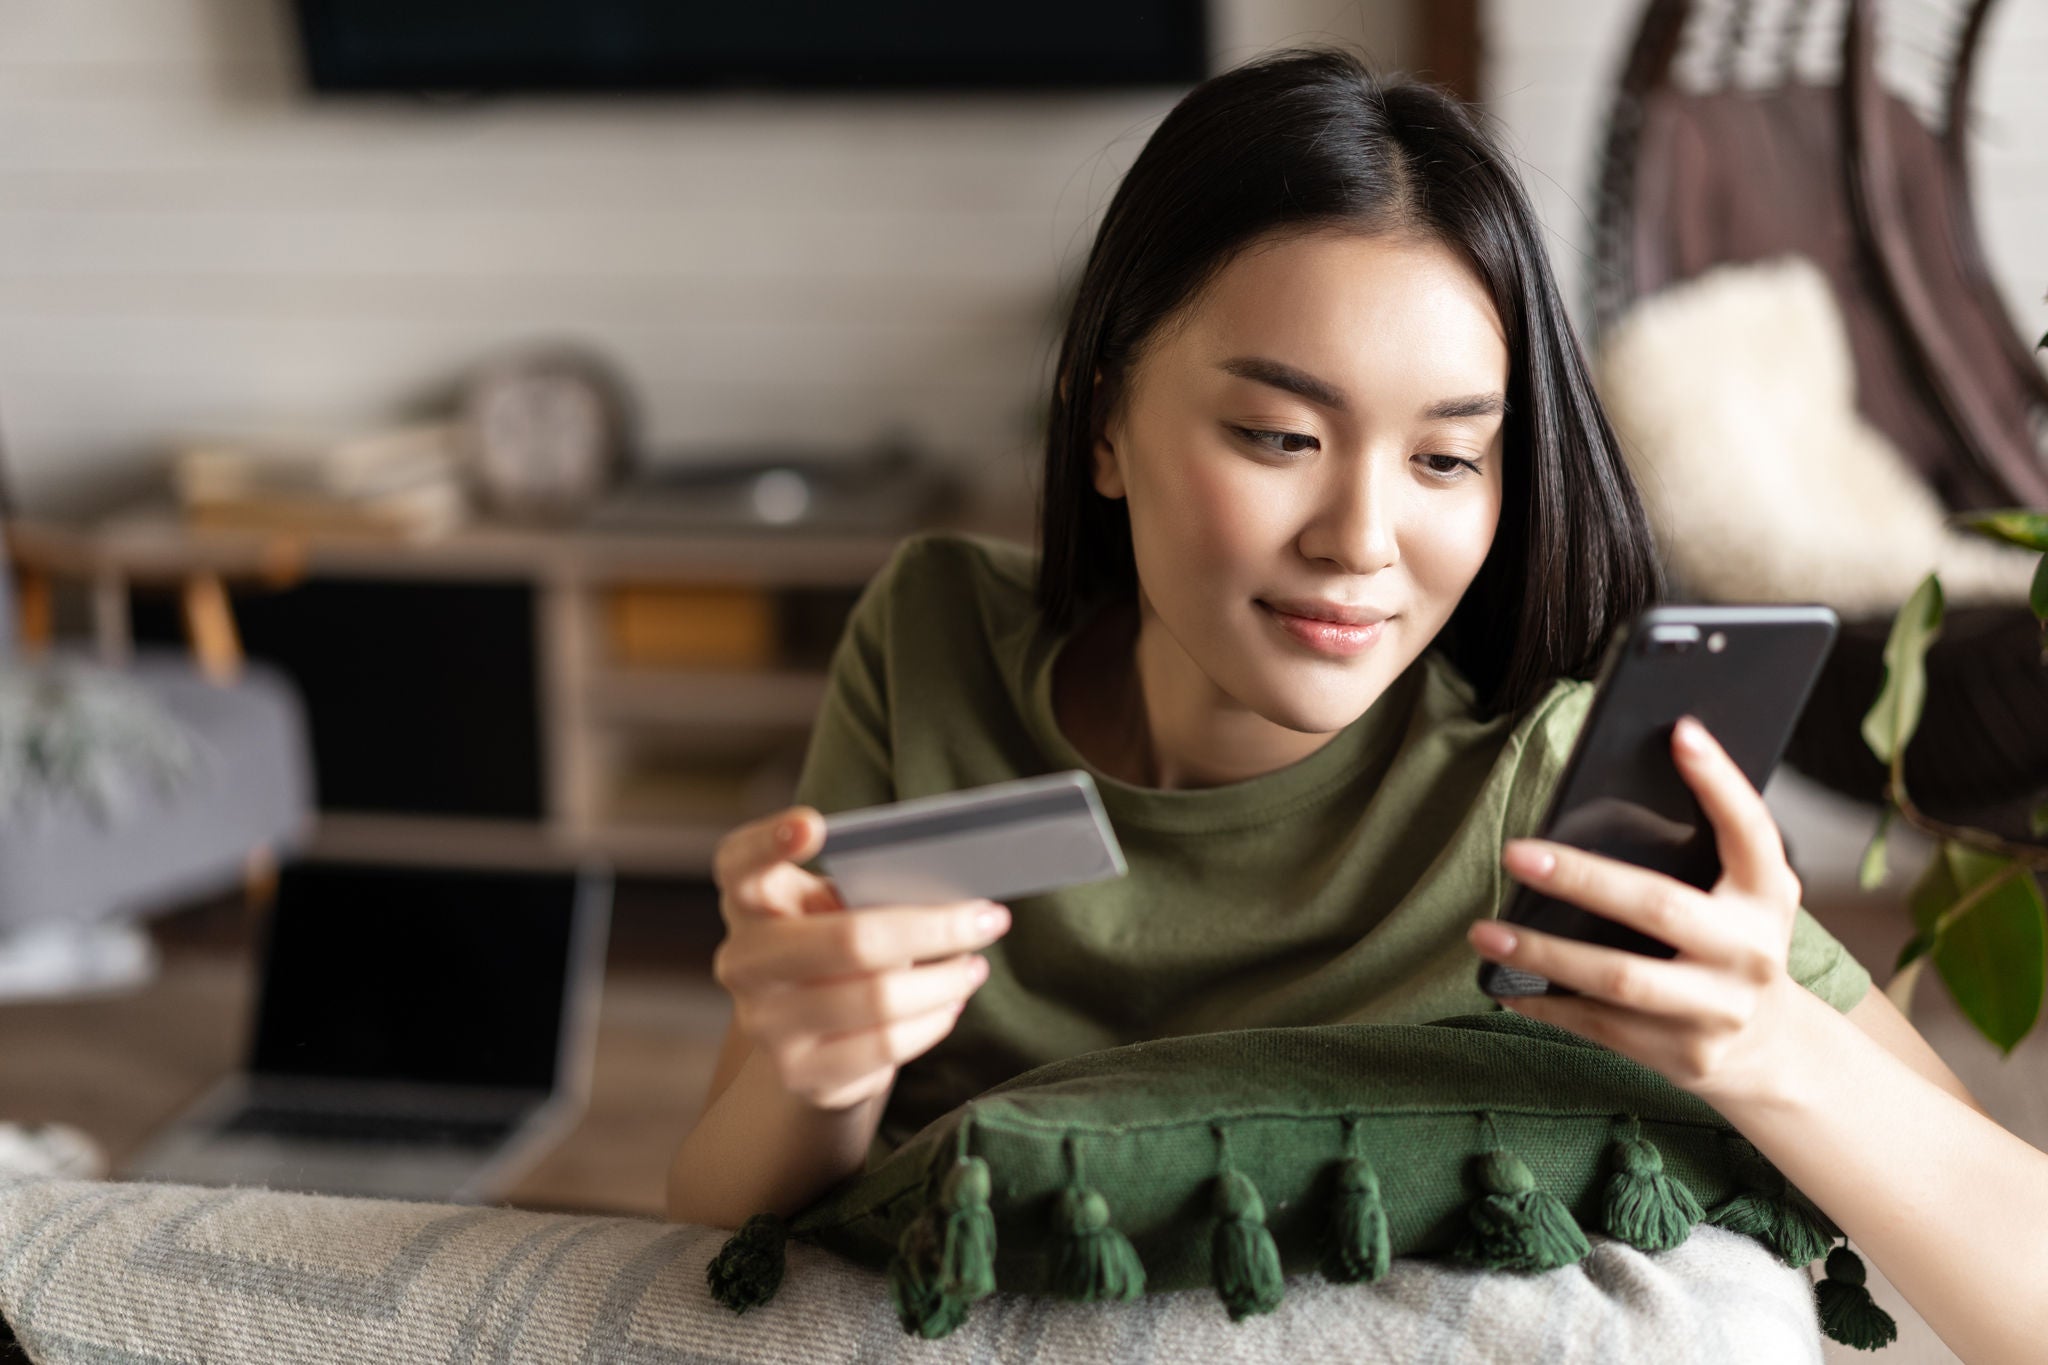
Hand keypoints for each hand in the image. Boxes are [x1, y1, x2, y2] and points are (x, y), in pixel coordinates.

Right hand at [711, 805, 1009, 1111]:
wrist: (809, 1041)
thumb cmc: (834, 950)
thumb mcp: (835, 910)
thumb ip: (865, 891)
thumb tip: (947, 893)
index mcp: (750, 903)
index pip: (739, 863)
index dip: (770, 841)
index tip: (814, 823)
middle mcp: (745, 962)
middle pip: (849, 939)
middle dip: (934, 928)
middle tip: (988, 918)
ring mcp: (767, 1023)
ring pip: (879, 997)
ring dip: (945, 980)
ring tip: (975, 967)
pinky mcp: (801, 1072)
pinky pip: (886, 1045)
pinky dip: (932, 1020)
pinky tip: (950, 1003)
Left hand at [1466, 716, 1807, 1104]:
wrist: (1771, 1049)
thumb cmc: (1730, 945)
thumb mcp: (1738, 898)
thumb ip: (1696, 854)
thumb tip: (1598, 801)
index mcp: (1768, 896)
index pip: (1750, 830)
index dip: (1720, 781)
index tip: (1682, 732)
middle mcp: (1750, 952)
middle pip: (1659, 906)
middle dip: (1581, 877)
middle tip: (1514, 852)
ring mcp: (1717, 1009)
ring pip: (1617, 978)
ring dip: (1542, 952)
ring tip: (1483, 931)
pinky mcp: (1683, 1054)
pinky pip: (1600, 1026)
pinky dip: (1546, 1003)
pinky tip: (1504, 986)